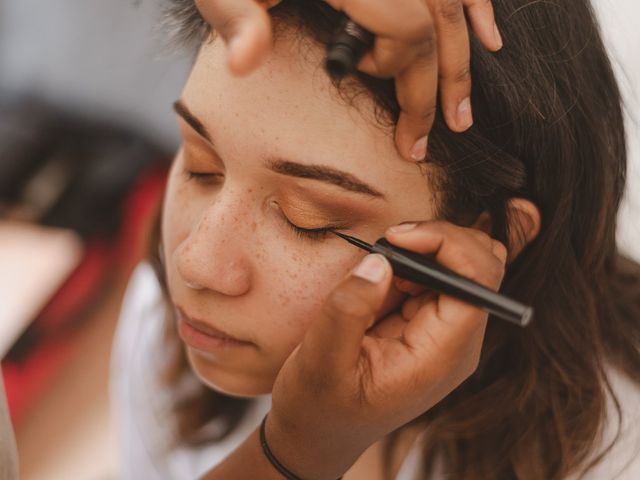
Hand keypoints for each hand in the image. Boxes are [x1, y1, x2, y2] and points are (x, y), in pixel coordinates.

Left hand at [193, 0, 501, 160]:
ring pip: (451, 0)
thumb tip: (243, 65)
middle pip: (437, 17)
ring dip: (460, 56)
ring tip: (460, 113)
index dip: (399, 68)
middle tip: (429, 140)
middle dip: (440, 82)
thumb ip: (235, 17)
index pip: (409, 24)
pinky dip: (475, 7)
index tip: (369, 85)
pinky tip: (489, 36)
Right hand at [266, 221, 507, 478]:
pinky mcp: (426, 323)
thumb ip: (349, 309)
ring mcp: (443, 333)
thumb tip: (381, 261)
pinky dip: (409, 262)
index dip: (449, 245)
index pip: (478, 284)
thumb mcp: (320, 361)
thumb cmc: (318, 407)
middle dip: (441, 239)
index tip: (397, 237)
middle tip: (390, 242)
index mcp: (440, 357)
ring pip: (463, 265)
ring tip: (380, 262)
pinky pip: (434, 276)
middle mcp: (454, 343)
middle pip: (483, 267)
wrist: (318, 434)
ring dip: (424, 249)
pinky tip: (379, 278)